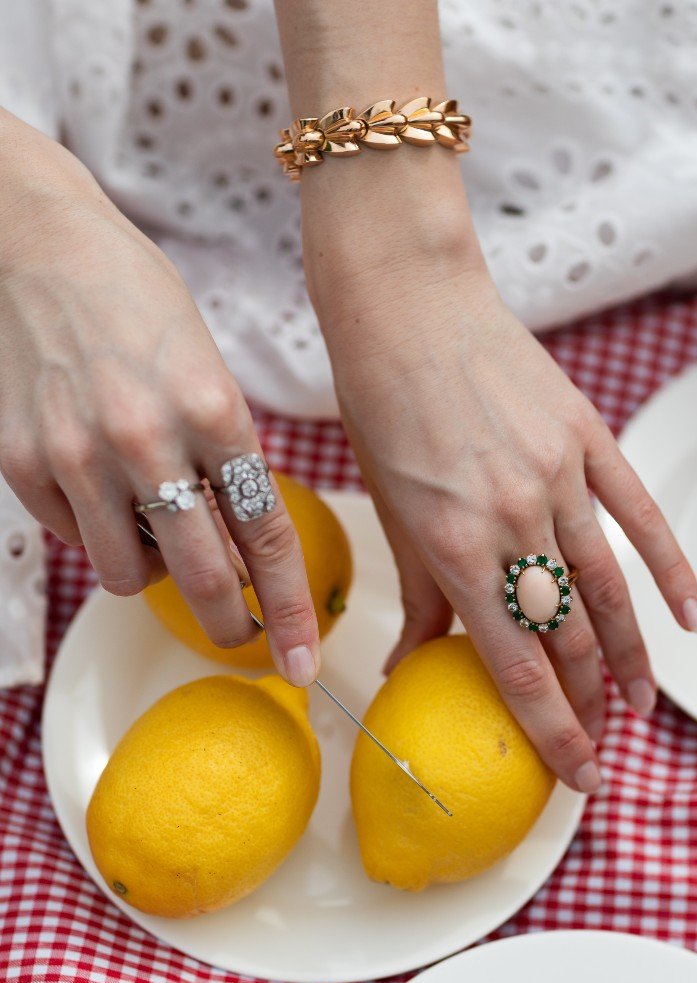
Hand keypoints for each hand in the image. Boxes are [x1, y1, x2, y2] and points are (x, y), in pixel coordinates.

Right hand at [0, 110, 319, 686]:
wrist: (38, 245)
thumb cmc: (139, 304)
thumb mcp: (209, 371)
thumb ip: (227, 458)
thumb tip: (236, 549)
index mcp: (213, 409)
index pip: (265, 535)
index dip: (290, 609)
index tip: (304, 659)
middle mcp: (147, 439)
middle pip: (203, 579)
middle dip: (230, 626)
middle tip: (242, 636)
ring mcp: (78, 455)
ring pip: (128, 577)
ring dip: (153, 572)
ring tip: (157, 528)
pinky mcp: (23, 464)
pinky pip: (75, 541)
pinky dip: (99, 533)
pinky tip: (102, 489)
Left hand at [306, 181, 696, 791]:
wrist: (408, 306)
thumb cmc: (382, 410)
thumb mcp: (388, 510)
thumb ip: (417, 596)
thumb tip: (411, 667)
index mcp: (453, 546)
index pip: (514, 664)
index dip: (550, 729)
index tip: (574, 774)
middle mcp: (513, 520)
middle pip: (567, 637)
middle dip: (588, 705)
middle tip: (601, 748)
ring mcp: (557, 478)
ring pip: (607, 589)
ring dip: (630, 658)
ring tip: (641, 706)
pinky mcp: (585, 439)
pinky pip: (638, 516)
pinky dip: (669, 570)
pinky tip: (690, 619)